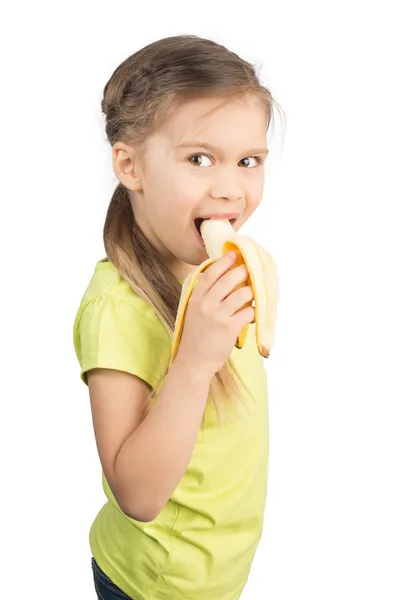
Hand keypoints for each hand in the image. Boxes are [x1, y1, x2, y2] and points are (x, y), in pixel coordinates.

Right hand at [174, 252, 253, 378]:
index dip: (223, 262)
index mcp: (195, 298)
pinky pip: (249, 312)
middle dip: (243, 272)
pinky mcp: (230, 328)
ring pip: (243, 294)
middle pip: (229, 279)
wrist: (193, 362)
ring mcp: (218, 315)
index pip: (210, 273)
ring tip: (254, 294)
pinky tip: (253, 314)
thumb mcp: (193, 312)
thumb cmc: (196, 337)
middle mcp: (206, 304)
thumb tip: (225, 279)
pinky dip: (254, 311)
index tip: (233, 254)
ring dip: (252, 292)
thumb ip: (205, 297)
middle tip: (251, 270)